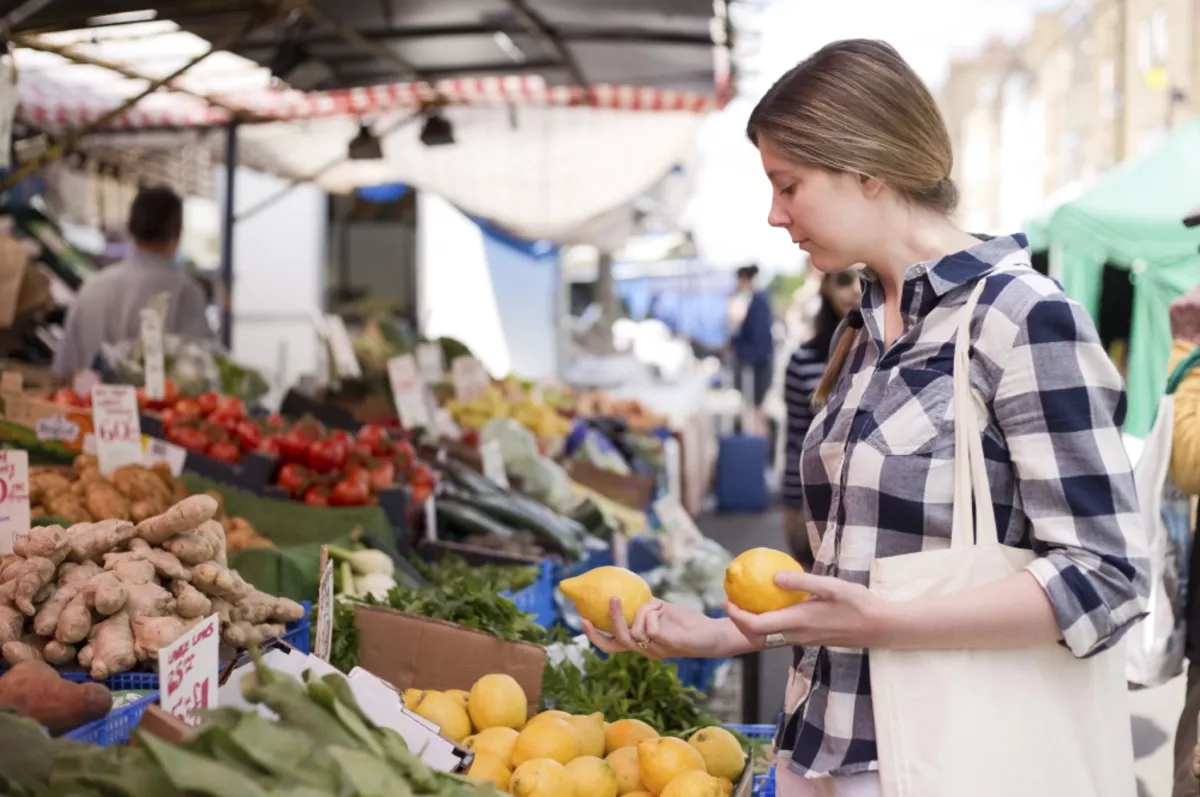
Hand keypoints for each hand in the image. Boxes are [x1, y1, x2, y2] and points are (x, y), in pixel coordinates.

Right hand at [582, 597, 743, 659]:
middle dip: (606, 627)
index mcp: (641, 644)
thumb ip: (644, 607)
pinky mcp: (668, 645)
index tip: (583, 619)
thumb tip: (628, 593)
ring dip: (639, 613)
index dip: (595, 635)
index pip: (612, 644)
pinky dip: (653, 612)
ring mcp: (656, 649)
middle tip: (599, 608)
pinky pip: (651, 626)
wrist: (711, 633)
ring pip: (634, 631)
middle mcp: (646, 650)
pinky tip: (663, 609)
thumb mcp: (660, 611)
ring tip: (645, 602)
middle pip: (616, 644)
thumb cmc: (686, 622)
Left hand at [723, 570, 891, 648]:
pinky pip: (780, 636)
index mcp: (799, 622)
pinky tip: (770, 607)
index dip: (737, 616)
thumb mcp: (832, 586)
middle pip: (757, 638)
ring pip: (768, 640)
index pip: (757, 626)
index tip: (725, 601)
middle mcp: (798, 635)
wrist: (879, 628)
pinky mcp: (810, 639)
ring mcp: (804, 640)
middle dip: (738, 624)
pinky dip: (767, 626)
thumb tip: (775, 576)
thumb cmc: (858, 603)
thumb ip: (803, 581)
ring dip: (751, 626)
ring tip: (744, 604)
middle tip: (729, 602)